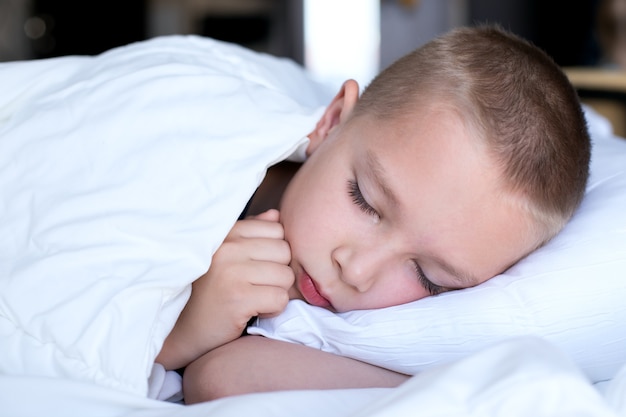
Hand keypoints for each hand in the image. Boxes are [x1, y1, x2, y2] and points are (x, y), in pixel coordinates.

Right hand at [156, 209, 294, 369]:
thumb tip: (275, 215)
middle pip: (285, 252)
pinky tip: (253, 311)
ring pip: (286, 275)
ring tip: (254, 298)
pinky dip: (273, 309)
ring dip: (277, 292)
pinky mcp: (237, 298)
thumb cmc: (209, 292)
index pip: (276, 230)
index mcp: (226, 234)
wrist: (183, 331)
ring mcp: (231, 272)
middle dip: (279, 273)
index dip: (275, 253)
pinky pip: (280, 298)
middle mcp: (227, 248)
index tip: (257, 268)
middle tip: (257, 287)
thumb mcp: (227, 256)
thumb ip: (251, 233)